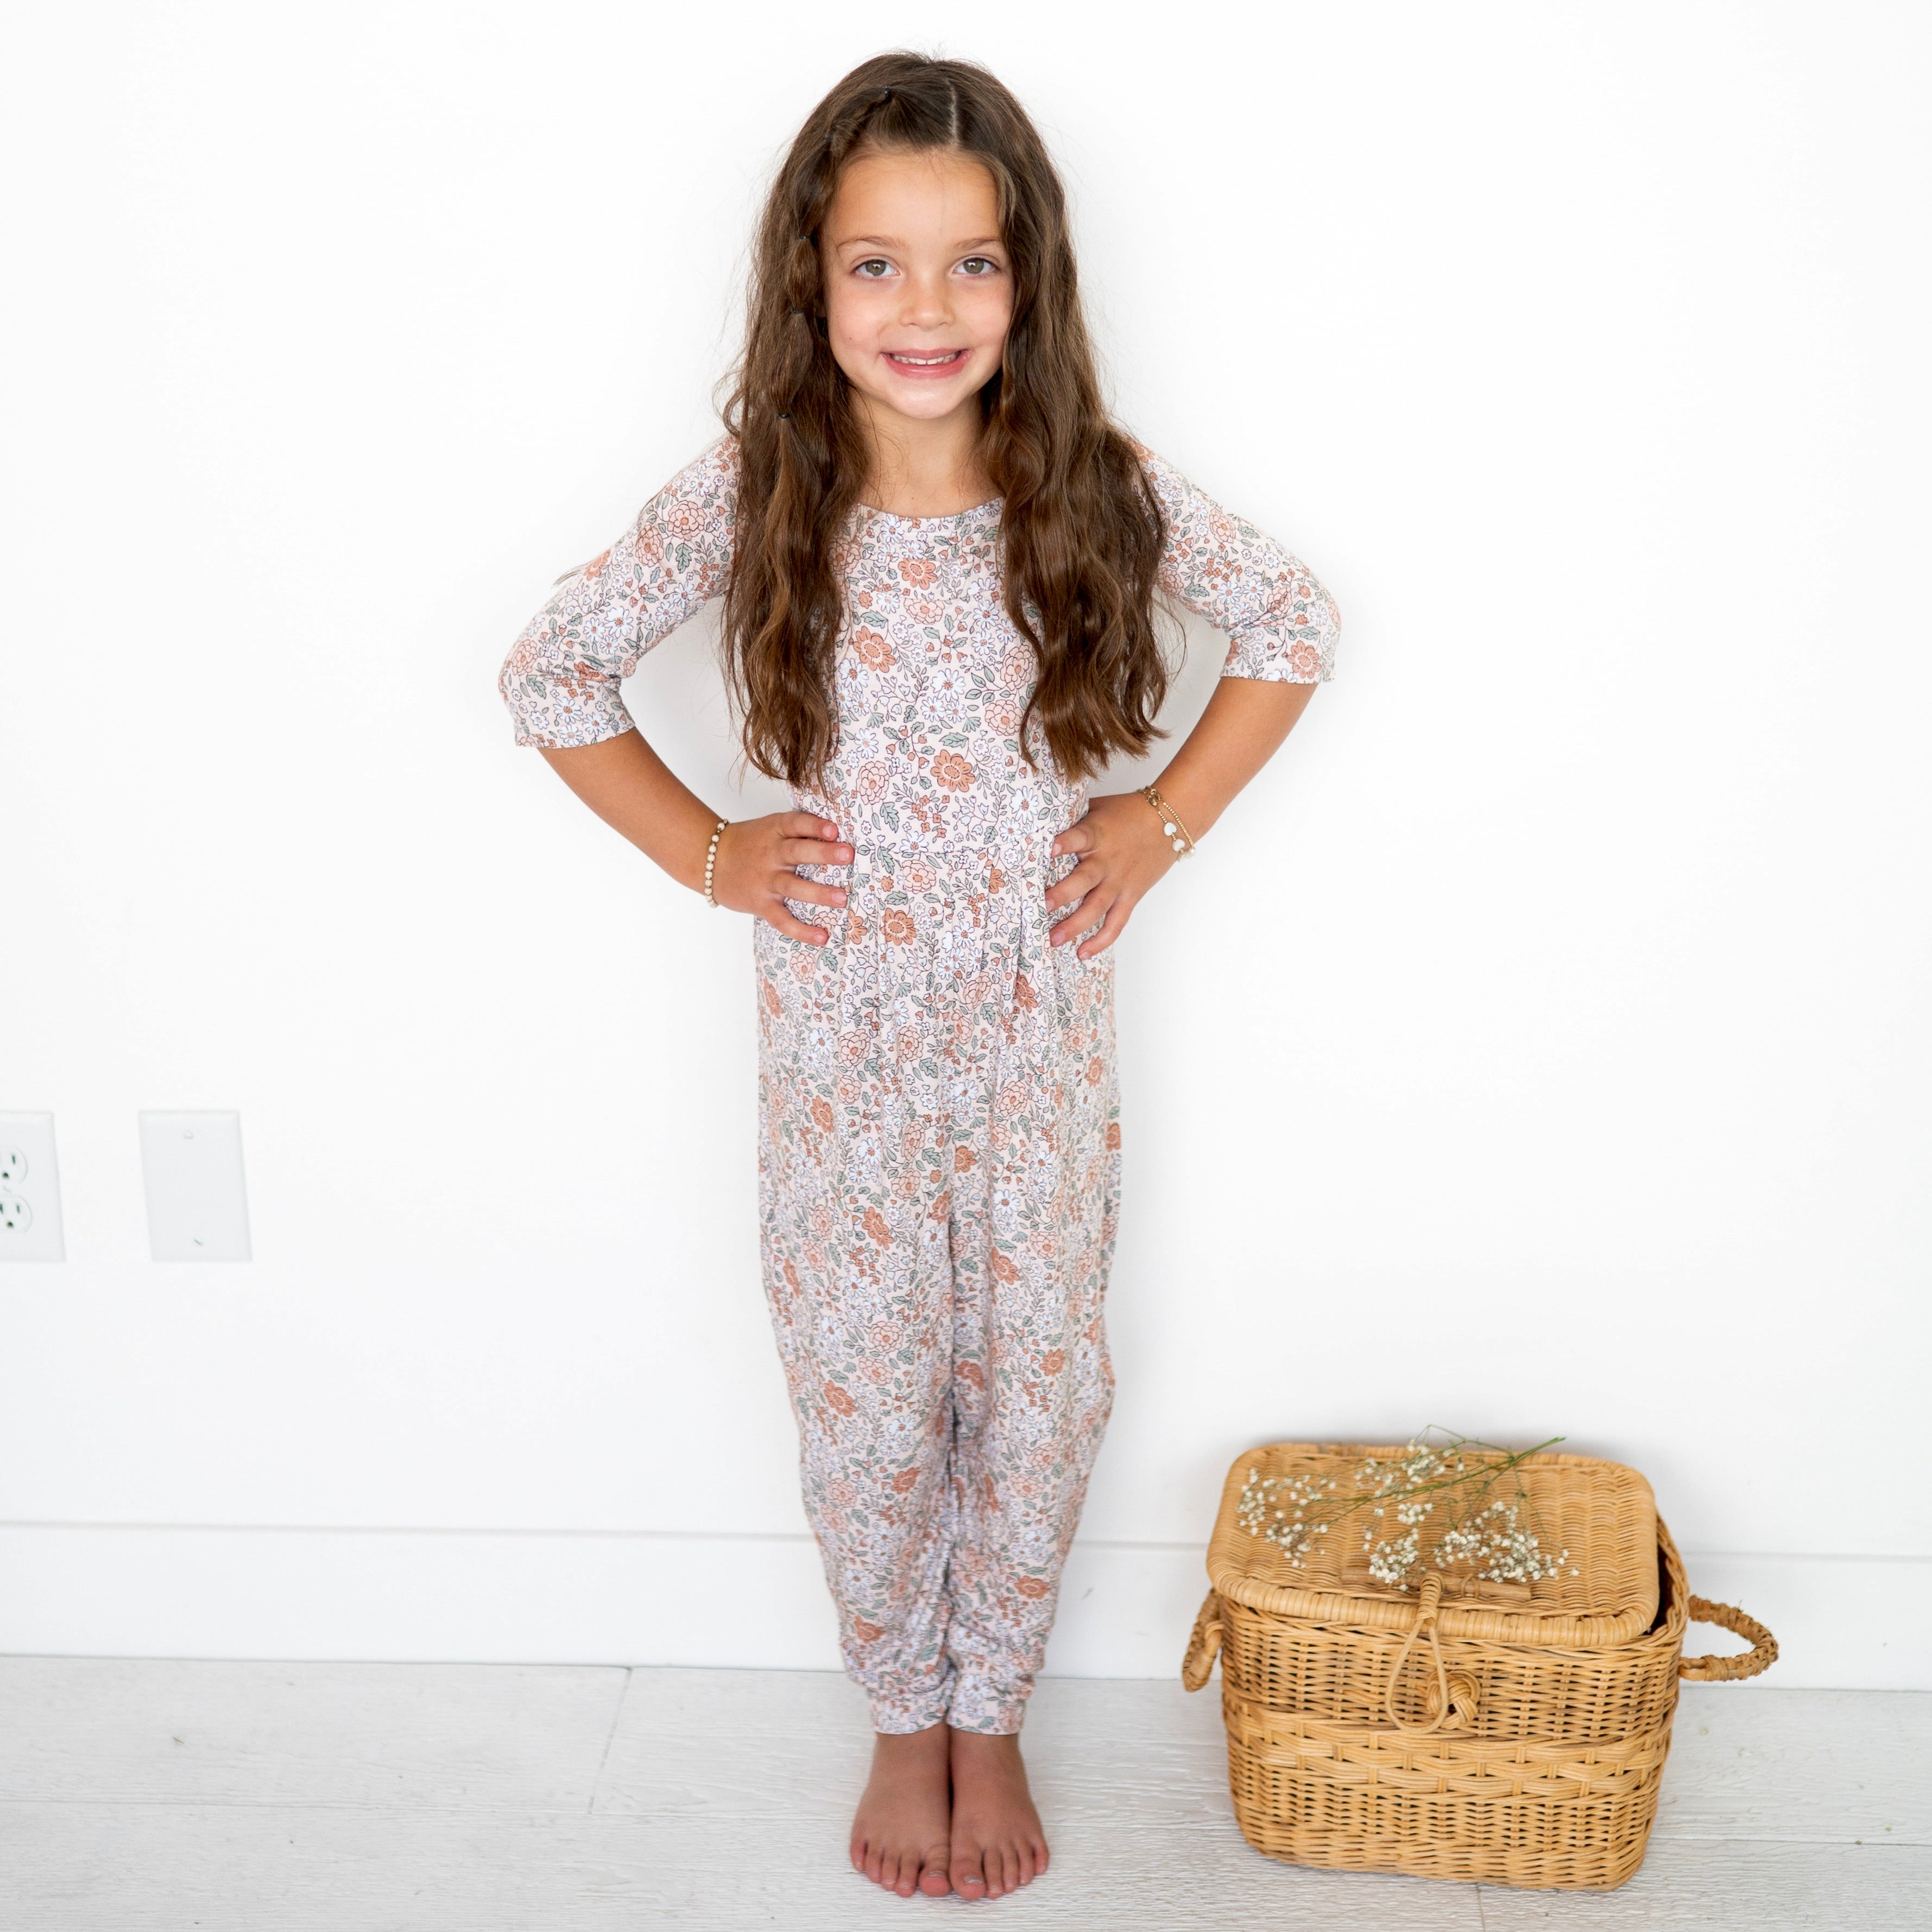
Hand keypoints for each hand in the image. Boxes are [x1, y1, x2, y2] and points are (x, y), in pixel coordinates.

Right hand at [711, 812, 851, 944]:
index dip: (814, 826)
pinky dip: (801, 930)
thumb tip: (839, 836)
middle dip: (823, 854)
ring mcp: (766, 880)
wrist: (710, 861)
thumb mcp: (770, 828)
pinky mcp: (761, 904)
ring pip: (793, 886)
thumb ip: (798, 831)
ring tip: (841, 898)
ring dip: (818, 893)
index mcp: (775, 830)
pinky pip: (782, 919)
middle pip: (797, 852)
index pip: (795, 824)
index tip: (834, 829)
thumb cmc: (750, 843)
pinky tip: (822, 937)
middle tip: (848, 855)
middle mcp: (771, 854)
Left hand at [1046, 791, 1177, 959]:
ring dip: (1074, 925)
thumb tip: (1037, 823)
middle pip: (1084, 880)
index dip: (1064, 843)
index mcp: (1097, 834)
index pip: (1079, 836)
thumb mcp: (1097, 808)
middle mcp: (1107, 861)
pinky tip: (1082, 953)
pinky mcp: (1131, 896)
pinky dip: (1101, 940)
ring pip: (1096, 907)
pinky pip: (1116, 922)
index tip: (1048, 848)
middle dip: (1062, 894)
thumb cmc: (1127, 812)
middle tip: (1042, 906)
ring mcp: (1119, 881)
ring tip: (1053, 939)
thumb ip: (1072, 819)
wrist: (1169, 821)